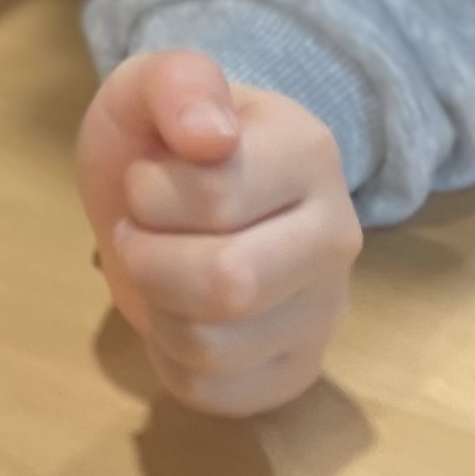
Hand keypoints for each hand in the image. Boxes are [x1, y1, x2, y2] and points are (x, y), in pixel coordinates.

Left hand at [75, 51, 361, 417]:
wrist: (180, 191)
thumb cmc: (165, 139)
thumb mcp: (148, 87)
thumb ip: (175, 82)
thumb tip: (211, 136)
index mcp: (310, 151)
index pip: (217, 197)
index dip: (150, 193)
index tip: (146, 178)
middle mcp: (337, 236)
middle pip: (229, 284)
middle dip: (149, 260)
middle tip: (138, 233)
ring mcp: (325, 312)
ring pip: (214, 347)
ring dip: (154, 308)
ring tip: (159, 269)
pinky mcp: (297, 372)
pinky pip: (211, 393)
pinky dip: (168, 357)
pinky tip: (178, 313)